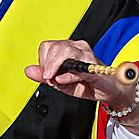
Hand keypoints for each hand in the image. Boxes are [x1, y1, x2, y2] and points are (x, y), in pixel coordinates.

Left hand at [24, 39, 138, 108]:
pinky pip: (77, 68)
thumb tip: (28, 70)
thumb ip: (44, 76)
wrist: (110, 91)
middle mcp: (78, 47)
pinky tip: (63, 81)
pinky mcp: (94, 67)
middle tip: (49, 78)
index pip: (47, 46)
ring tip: (55, 80)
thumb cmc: (87, 85)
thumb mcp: (60, 82)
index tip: (46, 75)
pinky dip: (67, 76)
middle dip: (47, 65)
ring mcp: (87, 55)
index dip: (43, 61)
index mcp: (69, 49)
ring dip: (55, 67)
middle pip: (54, 46)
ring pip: (64, 51)